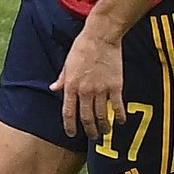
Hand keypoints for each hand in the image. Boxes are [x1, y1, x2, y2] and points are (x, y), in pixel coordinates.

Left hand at [53, 26, 124, 141]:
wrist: (101, 36)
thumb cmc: (82, 47)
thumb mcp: (67, 63)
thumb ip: (61, 79)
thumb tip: (53, 89)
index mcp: (71, 86)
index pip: (68, 113)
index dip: (69, 126)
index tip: (71, 134)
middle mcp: (85, 91)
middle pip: (86, 118)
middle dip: (89, 130)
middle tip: (93, 136)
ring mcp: (101, 90)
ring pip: (102, 116)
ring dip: (104, 127)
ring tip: (105, 132)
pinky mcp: (115, 86)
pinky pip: (118, 107)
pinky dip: (119, 116)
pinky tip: (120, 121)